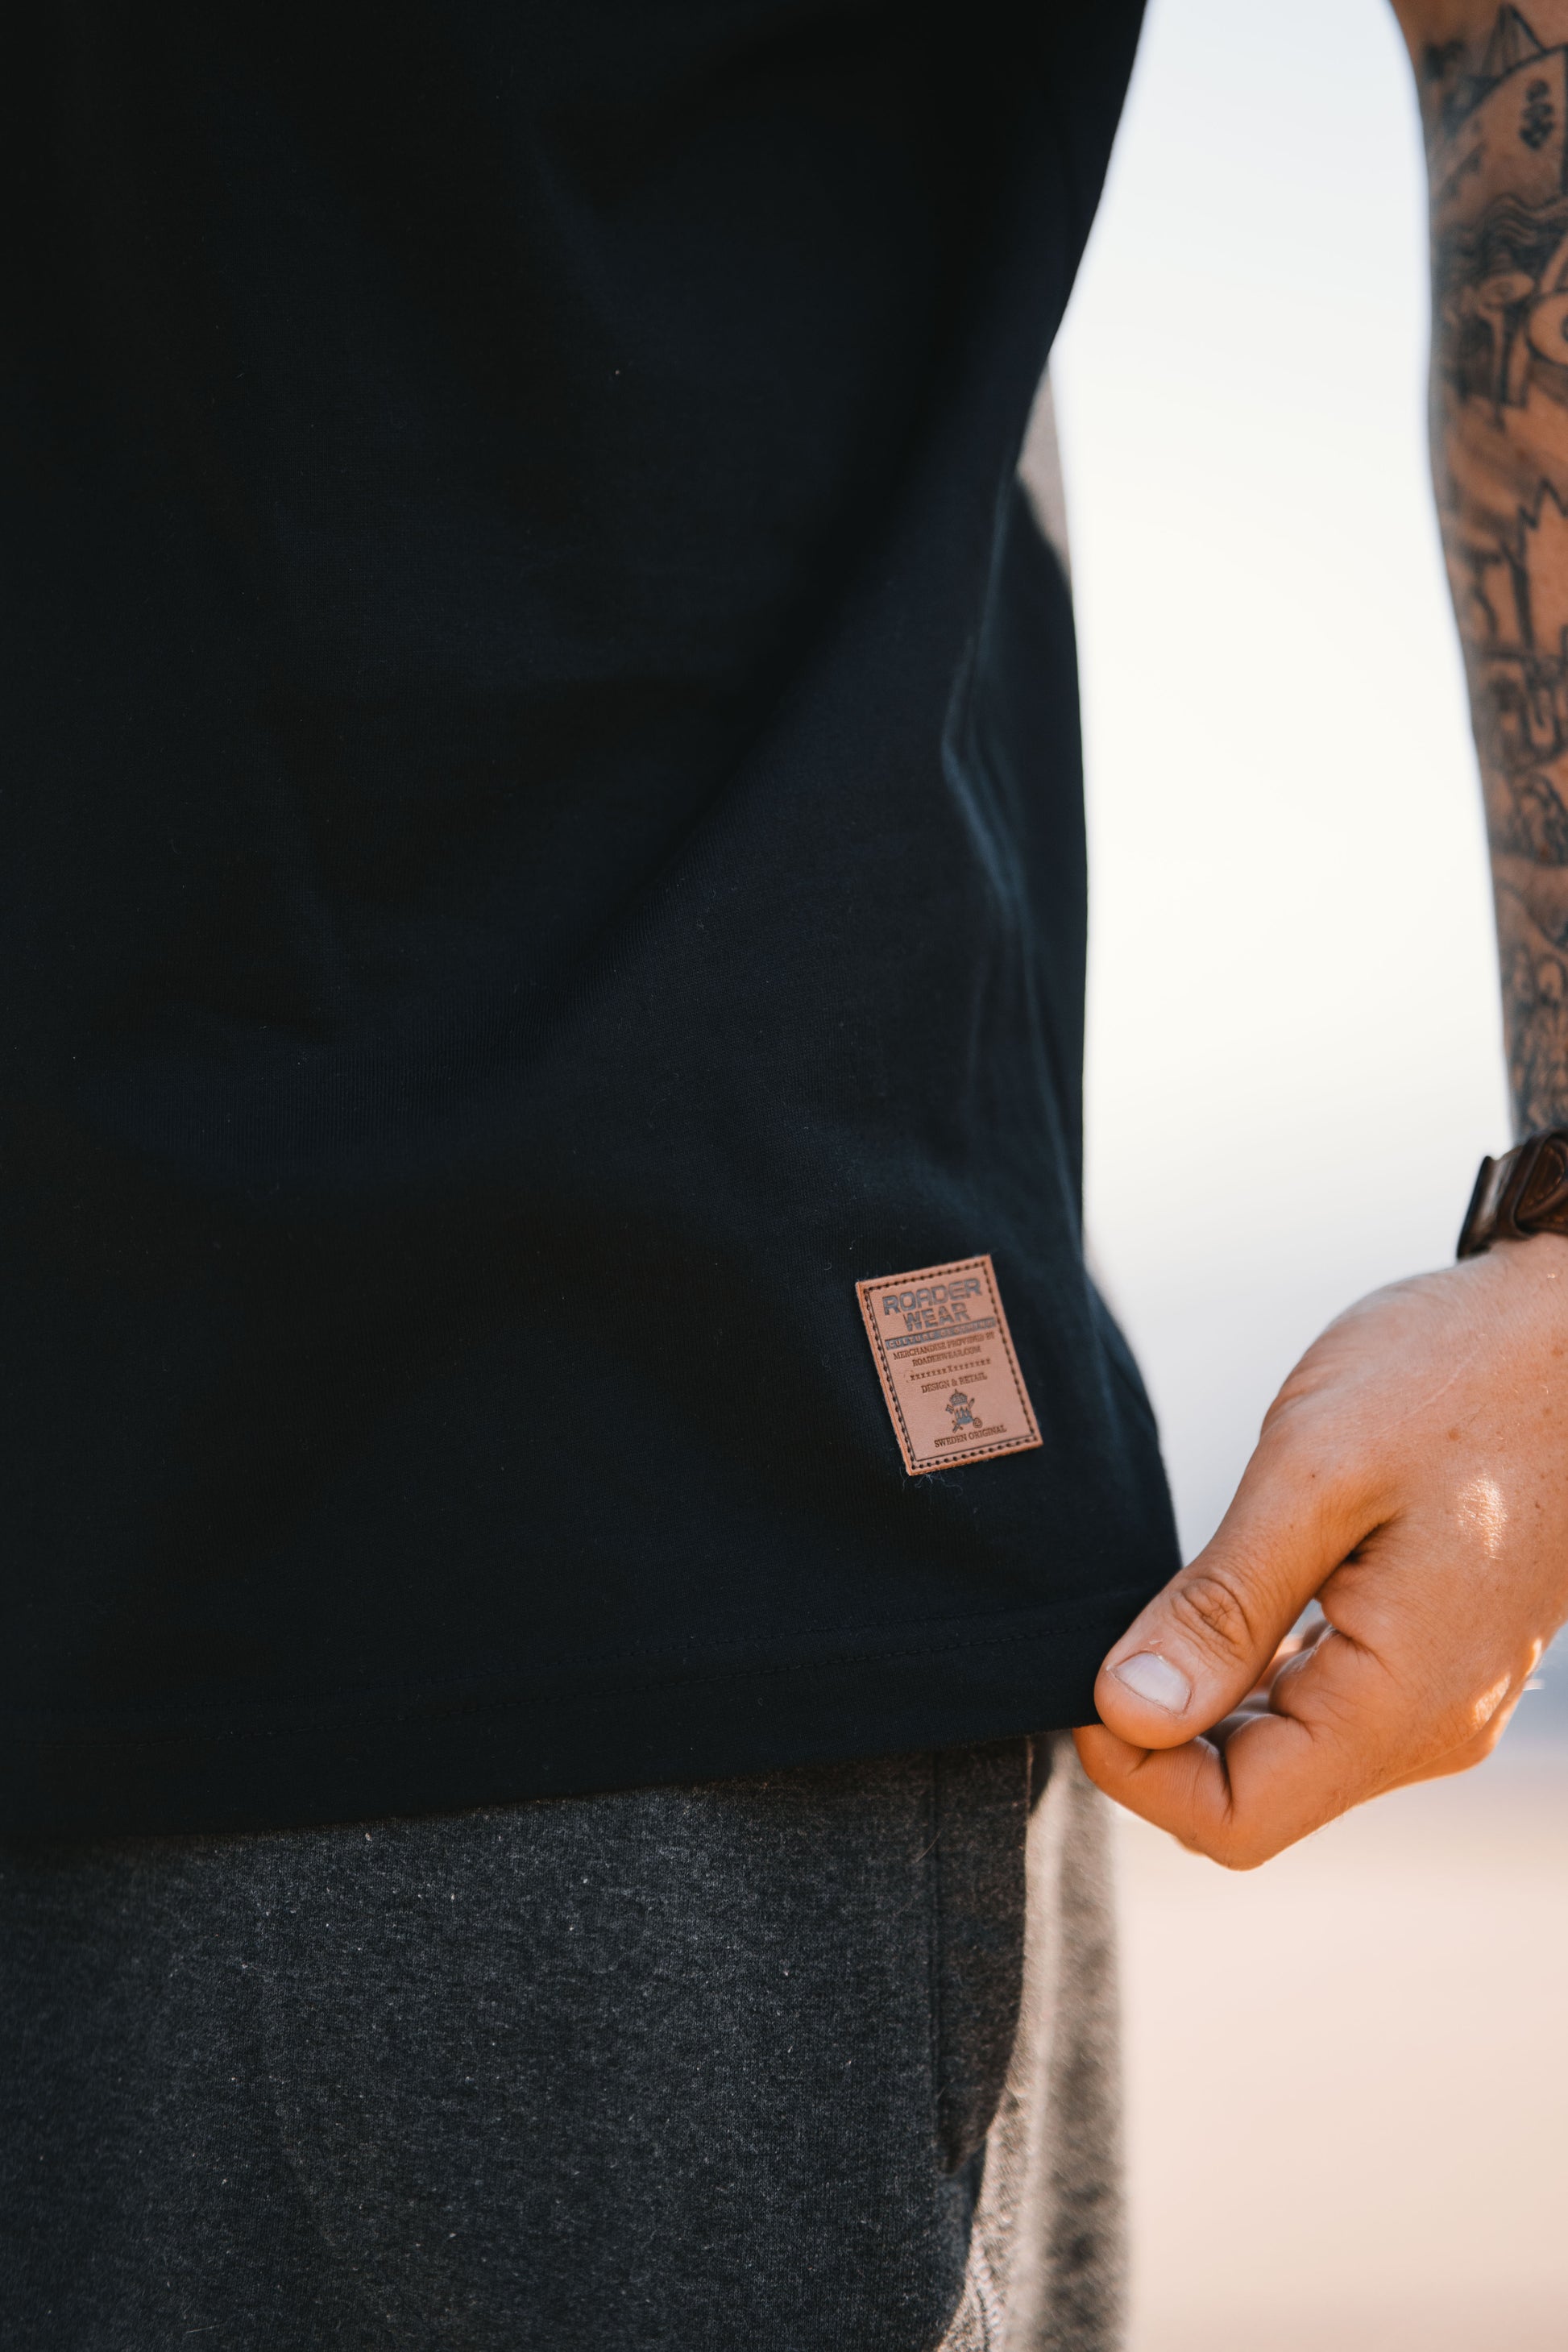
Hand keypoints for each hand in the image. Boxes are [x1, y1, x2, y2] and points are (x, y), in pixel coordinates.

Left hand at [1074, 1235, 1567, 1865]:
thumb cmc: (1455, 1376)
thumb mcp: (1313, 1474)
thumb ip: (1220, 1605)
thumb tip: (1124, 1712)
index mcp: (1402, 1702)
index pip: (1237, 1822)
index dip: (1137, 1770)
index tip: (1081, 1678)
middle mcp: (1430, 1724)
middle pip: (1256, 1798)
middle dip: (1160, 1740)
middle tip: (1102, 1630)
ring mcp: (1441, 1695)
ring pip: (1285, 1755)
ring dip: (1204, 1706)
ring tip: (1156, 1605)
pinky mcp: (1435, 1653)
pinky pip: (1323, 1704)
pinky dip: (1254, 1675)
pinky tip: (1220, 1601)